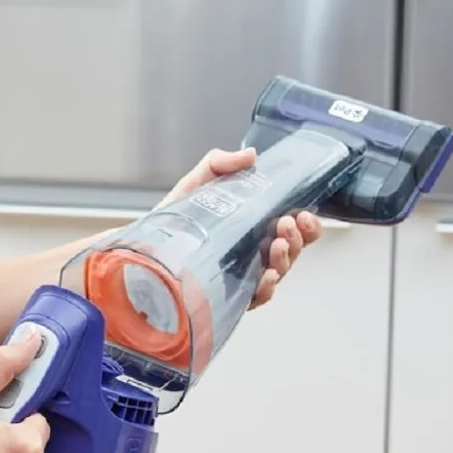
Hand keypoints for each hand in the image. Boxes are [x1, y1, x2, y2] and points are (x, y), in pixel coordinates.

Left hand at [161, 148, 322, 308]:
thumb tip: (250, 155)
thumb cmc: (175, 220)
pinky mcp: (230, 295)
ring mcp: (244, 275)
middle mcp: (255, 252)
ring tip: (276, 245)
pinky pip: (257, 297)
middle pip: (292, 250)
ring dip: (285, 259)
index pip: (293, 228)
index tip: (304, 214)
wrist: (145, 248)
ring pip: (280, 272)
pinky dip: (266, 288)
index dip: (306, 224)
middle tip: (286, 225)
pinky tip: (265, 276)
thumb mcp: (197, 183)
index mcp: (256, 227)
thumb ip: (221, 163)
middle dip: (298, 239)